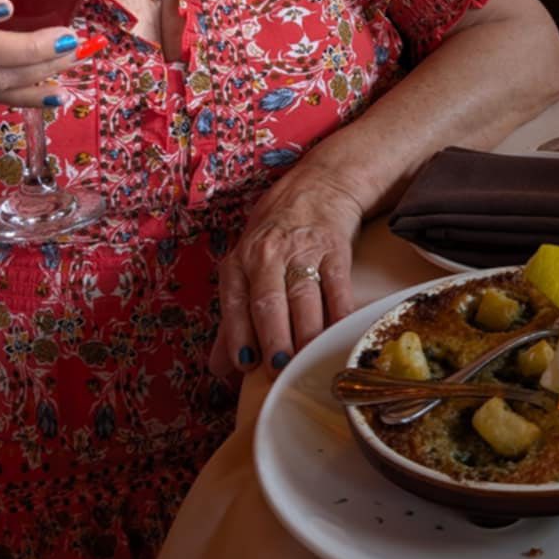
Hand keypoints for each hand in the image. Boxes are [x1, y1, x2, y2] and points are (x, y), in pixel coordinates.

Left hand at [212, 168, 360, 379]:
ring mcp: (302, 250)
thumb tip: (219, 368)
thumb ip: (233, 320)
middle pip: (269, 301)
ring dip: (306, 332)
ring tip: (308, 359)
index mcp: (239, 263)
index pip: (235, 304)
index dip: (239, 336)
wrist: (317, 189)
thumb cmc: (275, 238)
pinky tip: (339, 334)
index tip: (246, 366)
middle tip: (279, 369)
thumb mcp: (245, 270)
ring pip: (303, 296)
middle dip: (274, 338)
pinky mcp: (335, 248)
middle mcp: (267, 255)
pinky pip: (337, 285)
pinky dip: (339, 312)